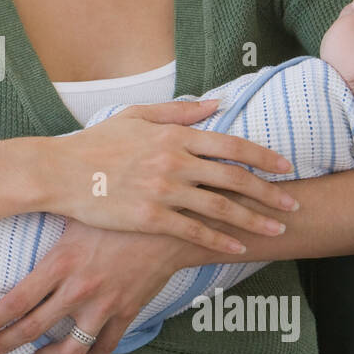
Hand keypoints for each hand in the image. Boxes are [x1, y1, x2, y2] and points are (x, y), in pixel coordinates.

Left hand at [0, 218, 204, 353]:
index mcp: (61, 263)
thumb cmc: (118, 212)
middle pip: (32, 330)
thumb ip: (48, 217)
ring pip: (69, 349)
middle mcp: (78, 289)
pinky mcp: (126, 313)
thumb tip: (18, 204)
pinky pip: (104, 346)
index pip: (17, 300)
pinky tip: (80, 353)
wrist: (170, 225)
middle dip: (3, 346)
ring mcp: (103, 306)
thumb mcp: (76, 211)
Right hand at [53, 98, 297, 251]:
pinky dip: (219, 240)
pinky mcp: (150, 218)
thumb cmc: (95, 143)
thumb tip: (216, 104)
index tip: (285, 166)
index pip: (231, 145)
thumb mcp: (137, 116)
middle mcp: (175, 162)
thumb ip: (179, 112)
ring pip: (221, 208)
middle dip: (269, 193)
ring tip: (277, 230)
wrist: (59, 172)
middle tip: (294, 204)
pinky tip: (237, 248)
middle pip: (235, 179)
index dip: (263, 156)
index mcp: (175, 136)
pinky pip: (193, 231)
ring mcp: (163, 191)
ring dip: (254, 220)